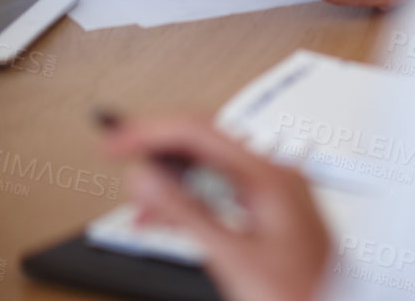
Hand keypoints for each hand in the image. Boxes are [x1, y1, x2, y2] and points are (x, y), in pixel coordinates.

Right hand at [101, 113, 329, 300]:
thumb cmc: (300, 295)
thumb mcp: (233, 259)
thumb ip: (187, 215)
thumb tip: (146, 178)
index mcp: (268, 174)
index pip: (198, 130)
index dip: (149, 131)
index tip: (114, 142)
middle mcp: (275, 173)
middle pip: (204, 142)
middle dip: (156, 151)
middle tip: (117, 158)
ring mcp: (276, 190)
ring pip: (211, 166)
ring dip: (171, 180)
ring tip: (138, 203)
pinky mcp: (272, 210)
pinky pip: (224, 188)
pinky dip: (192, 198)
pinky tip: (167, 216)